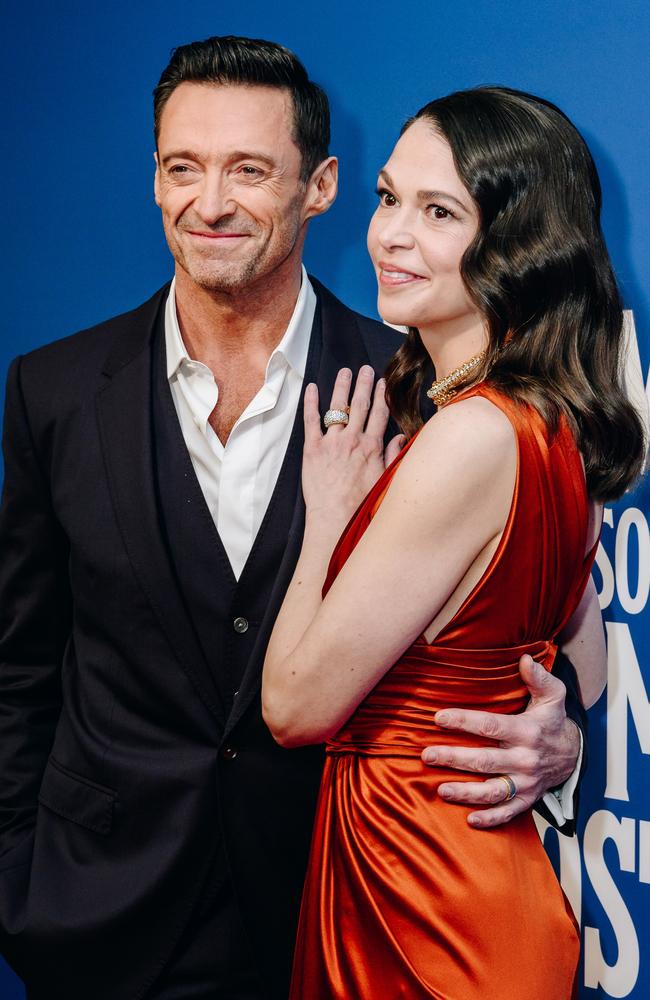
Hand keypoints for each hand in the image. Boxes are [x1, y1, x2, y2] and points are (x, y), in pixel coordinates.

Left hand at [302, 366, 404, 525]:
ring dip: (341, 387)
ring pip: (337, 407)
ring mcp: (331, 442)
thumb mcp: (385, 480)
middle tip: (365, 368)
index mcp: (372, 447)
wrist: (335, 519)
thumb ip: (393, 456)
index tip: (382, 382)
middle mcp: (353, 440)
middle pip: (360, 405)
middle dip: (363, 384)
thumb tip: (401, 437)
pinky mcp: (312, 449)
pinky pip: (311, 420)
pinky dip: (311, 402)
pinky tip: (311, 388)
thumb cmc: (361, 505)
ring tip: (344, 371)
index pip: (379, 414)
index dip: (381, 396)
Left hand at [421, 654, 580, 827]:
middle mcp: (525, 759)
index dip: (464, 721)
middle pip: (485, 760)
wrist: (574, 754)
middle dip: (454, 758)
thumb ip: (539, 678)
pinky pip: (508, 813)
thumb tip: (525, 659)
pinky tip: (470, 820)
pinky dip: (490, 818)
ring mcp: (526, 782)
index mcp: (527, 732)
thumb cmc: (552, 721)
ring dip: (465, 793)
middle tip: (427, 755)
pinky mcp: (527, 799)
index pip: (490, 726)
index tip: (438, 717)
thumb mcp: (552, 696)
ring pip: (493, 790)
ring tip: (440, 789)